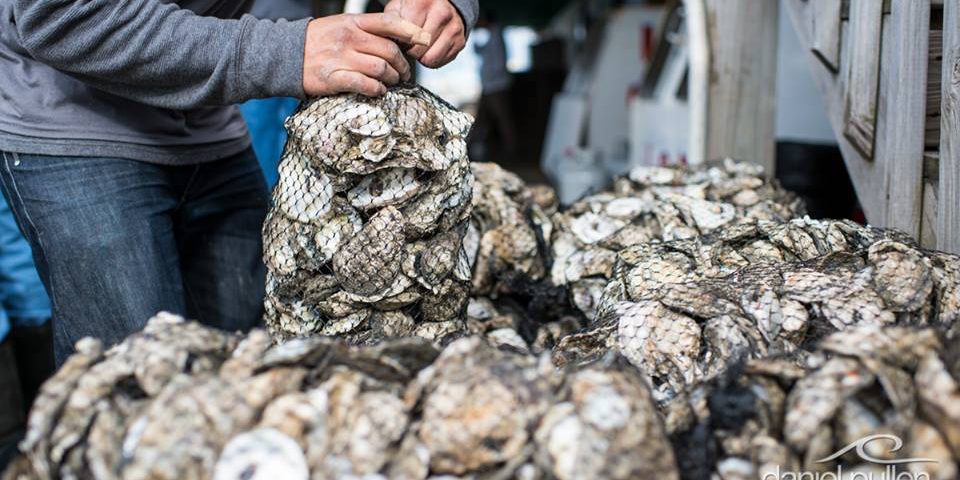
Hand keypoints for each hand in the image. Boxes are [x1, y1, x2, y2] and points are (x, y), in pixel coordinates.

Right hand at [302, 13, 430, 96]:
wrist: (287, 55)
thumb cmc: (319, 42)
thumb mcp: (342, 26)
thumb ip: (368, 30)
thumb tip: (398, 39)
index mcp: (353, 23)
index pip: (389, 23)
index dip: (410, 31)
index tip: (423, 40)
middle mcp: (349, 38)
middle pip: (390, 51)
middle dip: (403, 65)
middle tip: (404, 74)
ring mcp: (341, 58)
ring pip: (381, 69)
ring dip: (392, 79)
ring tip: (391, 83)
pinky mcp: (334, 78)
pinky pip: (365, 85)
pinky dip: (377, 90)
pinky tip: (378, 91)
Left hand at [384, 0, 465, 67]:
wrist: (445, 4)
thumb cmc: (418, 7)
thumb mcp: (399, 7)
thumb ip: (390, 21)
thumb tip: (384, 40)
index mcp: (423, 2)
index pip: (406, 36)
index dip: (399, 42)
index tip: (399, 39)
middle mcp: (442, 13)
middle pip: (418, 49)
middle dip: (410, 51)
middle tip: (408, 45)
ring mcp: (453, 28)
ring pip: (430, 59)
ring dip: (421, 57)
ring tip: (419, 47)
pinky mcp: (460, 42)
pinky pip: (440, 62)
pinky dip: (432, 59)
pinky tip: (430, 49)